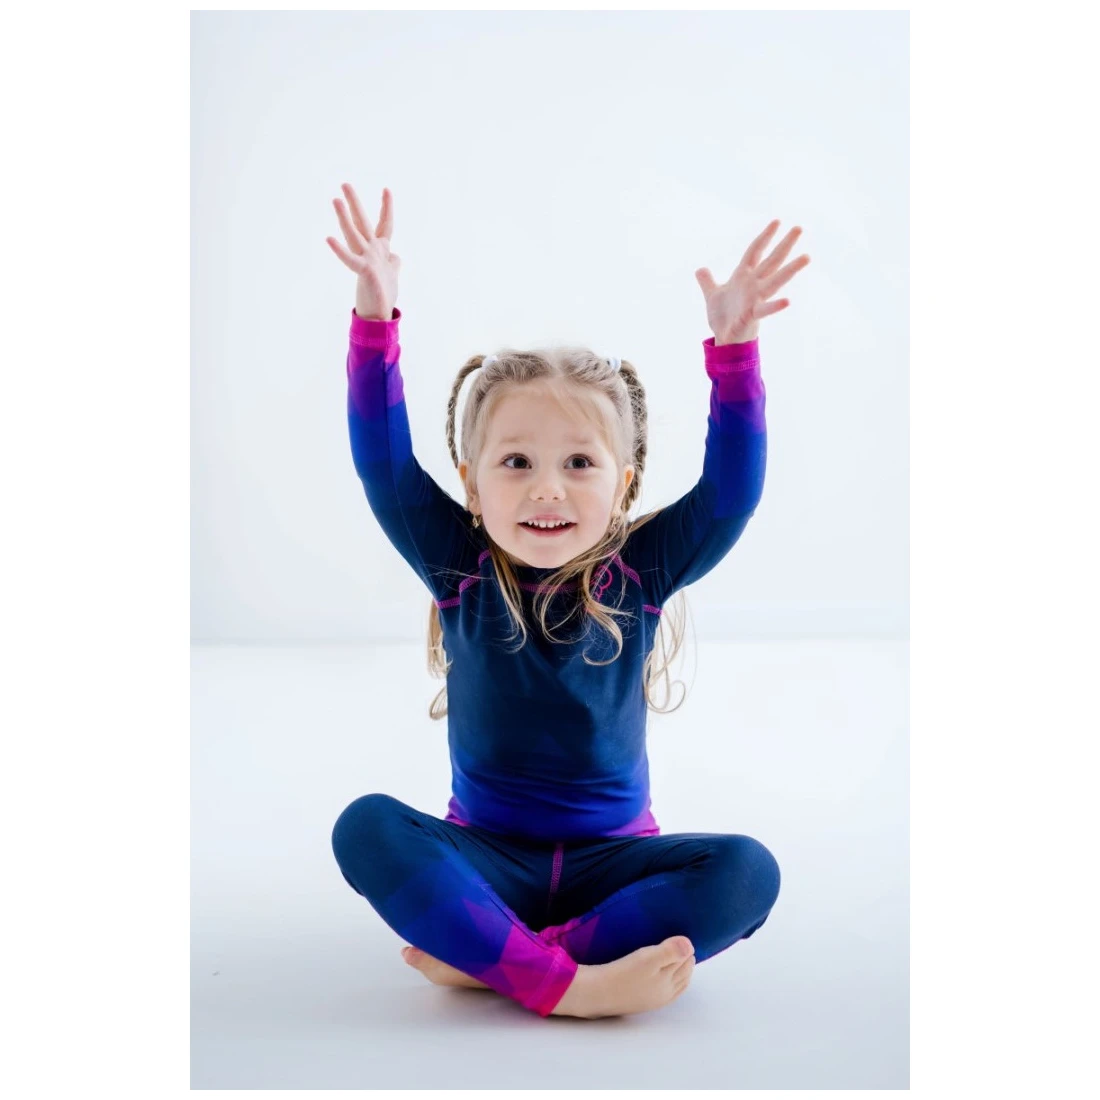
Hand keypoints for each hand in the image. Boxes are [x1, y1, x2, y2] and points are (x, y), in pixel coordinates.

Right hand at [326, 183, 400, 319]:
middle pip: (363, 222)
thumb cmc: (384, 295)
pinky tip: (329, 238)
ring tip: (335, 200)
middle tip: (345, 183)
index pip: (385, 224)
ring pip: (353, 234)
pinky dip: (340, 250)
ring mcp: (366, 259)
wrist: (378, 314)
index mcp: (381, 250)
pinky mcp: (363, 271)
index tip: (386, 189)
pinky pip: (349, 259)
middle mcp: (372, 251)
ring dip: (344, 217)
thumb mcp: (392, 273)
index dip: (386, 207)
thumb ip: (393, 261)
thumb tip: (396, 256)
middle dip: (355, 203)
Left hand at [695, 220, 810, 342]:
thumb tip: (700, 269)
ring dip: (791, 269)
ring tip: (807, 257)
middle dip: (784, 244)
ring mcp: (755, 299)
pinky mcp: (753, 315)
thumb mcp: (712, 295)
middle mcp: (753, 285)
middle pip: (771, 260)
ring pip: (776, 281)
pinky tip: (788, 301)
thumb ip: (707, 281)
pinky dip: (775, 306)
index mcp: (743, 277)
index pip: (755, 251)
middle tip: (799, 228)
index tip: (777, 221)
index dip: (764, 236)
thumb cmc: (723, 319)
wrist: (723, 341)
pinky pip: (765, 310)